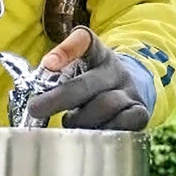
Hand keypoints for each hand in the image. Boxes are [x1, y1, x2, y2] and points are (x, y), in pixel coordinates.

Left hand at [27, 26, 149, 130]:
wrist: (130, 89)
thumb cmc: (93, 80)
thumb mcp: (79, 65)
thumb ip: (59, 67)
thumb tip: (46, 69)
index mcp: (98, 53)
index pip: (84, 40)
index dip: (65, 50)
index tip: (48, 64)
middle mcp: (116, 70)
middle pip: (87, 83)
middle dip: (59, 99)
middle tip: (35, 108)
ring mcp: (130, 91)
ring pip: (105, 105)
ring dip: (81, 119)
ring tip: (68, 122)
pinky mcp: (140, 112)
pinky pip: (124, 124)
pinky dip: (104, 131)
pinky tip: (91, 134)